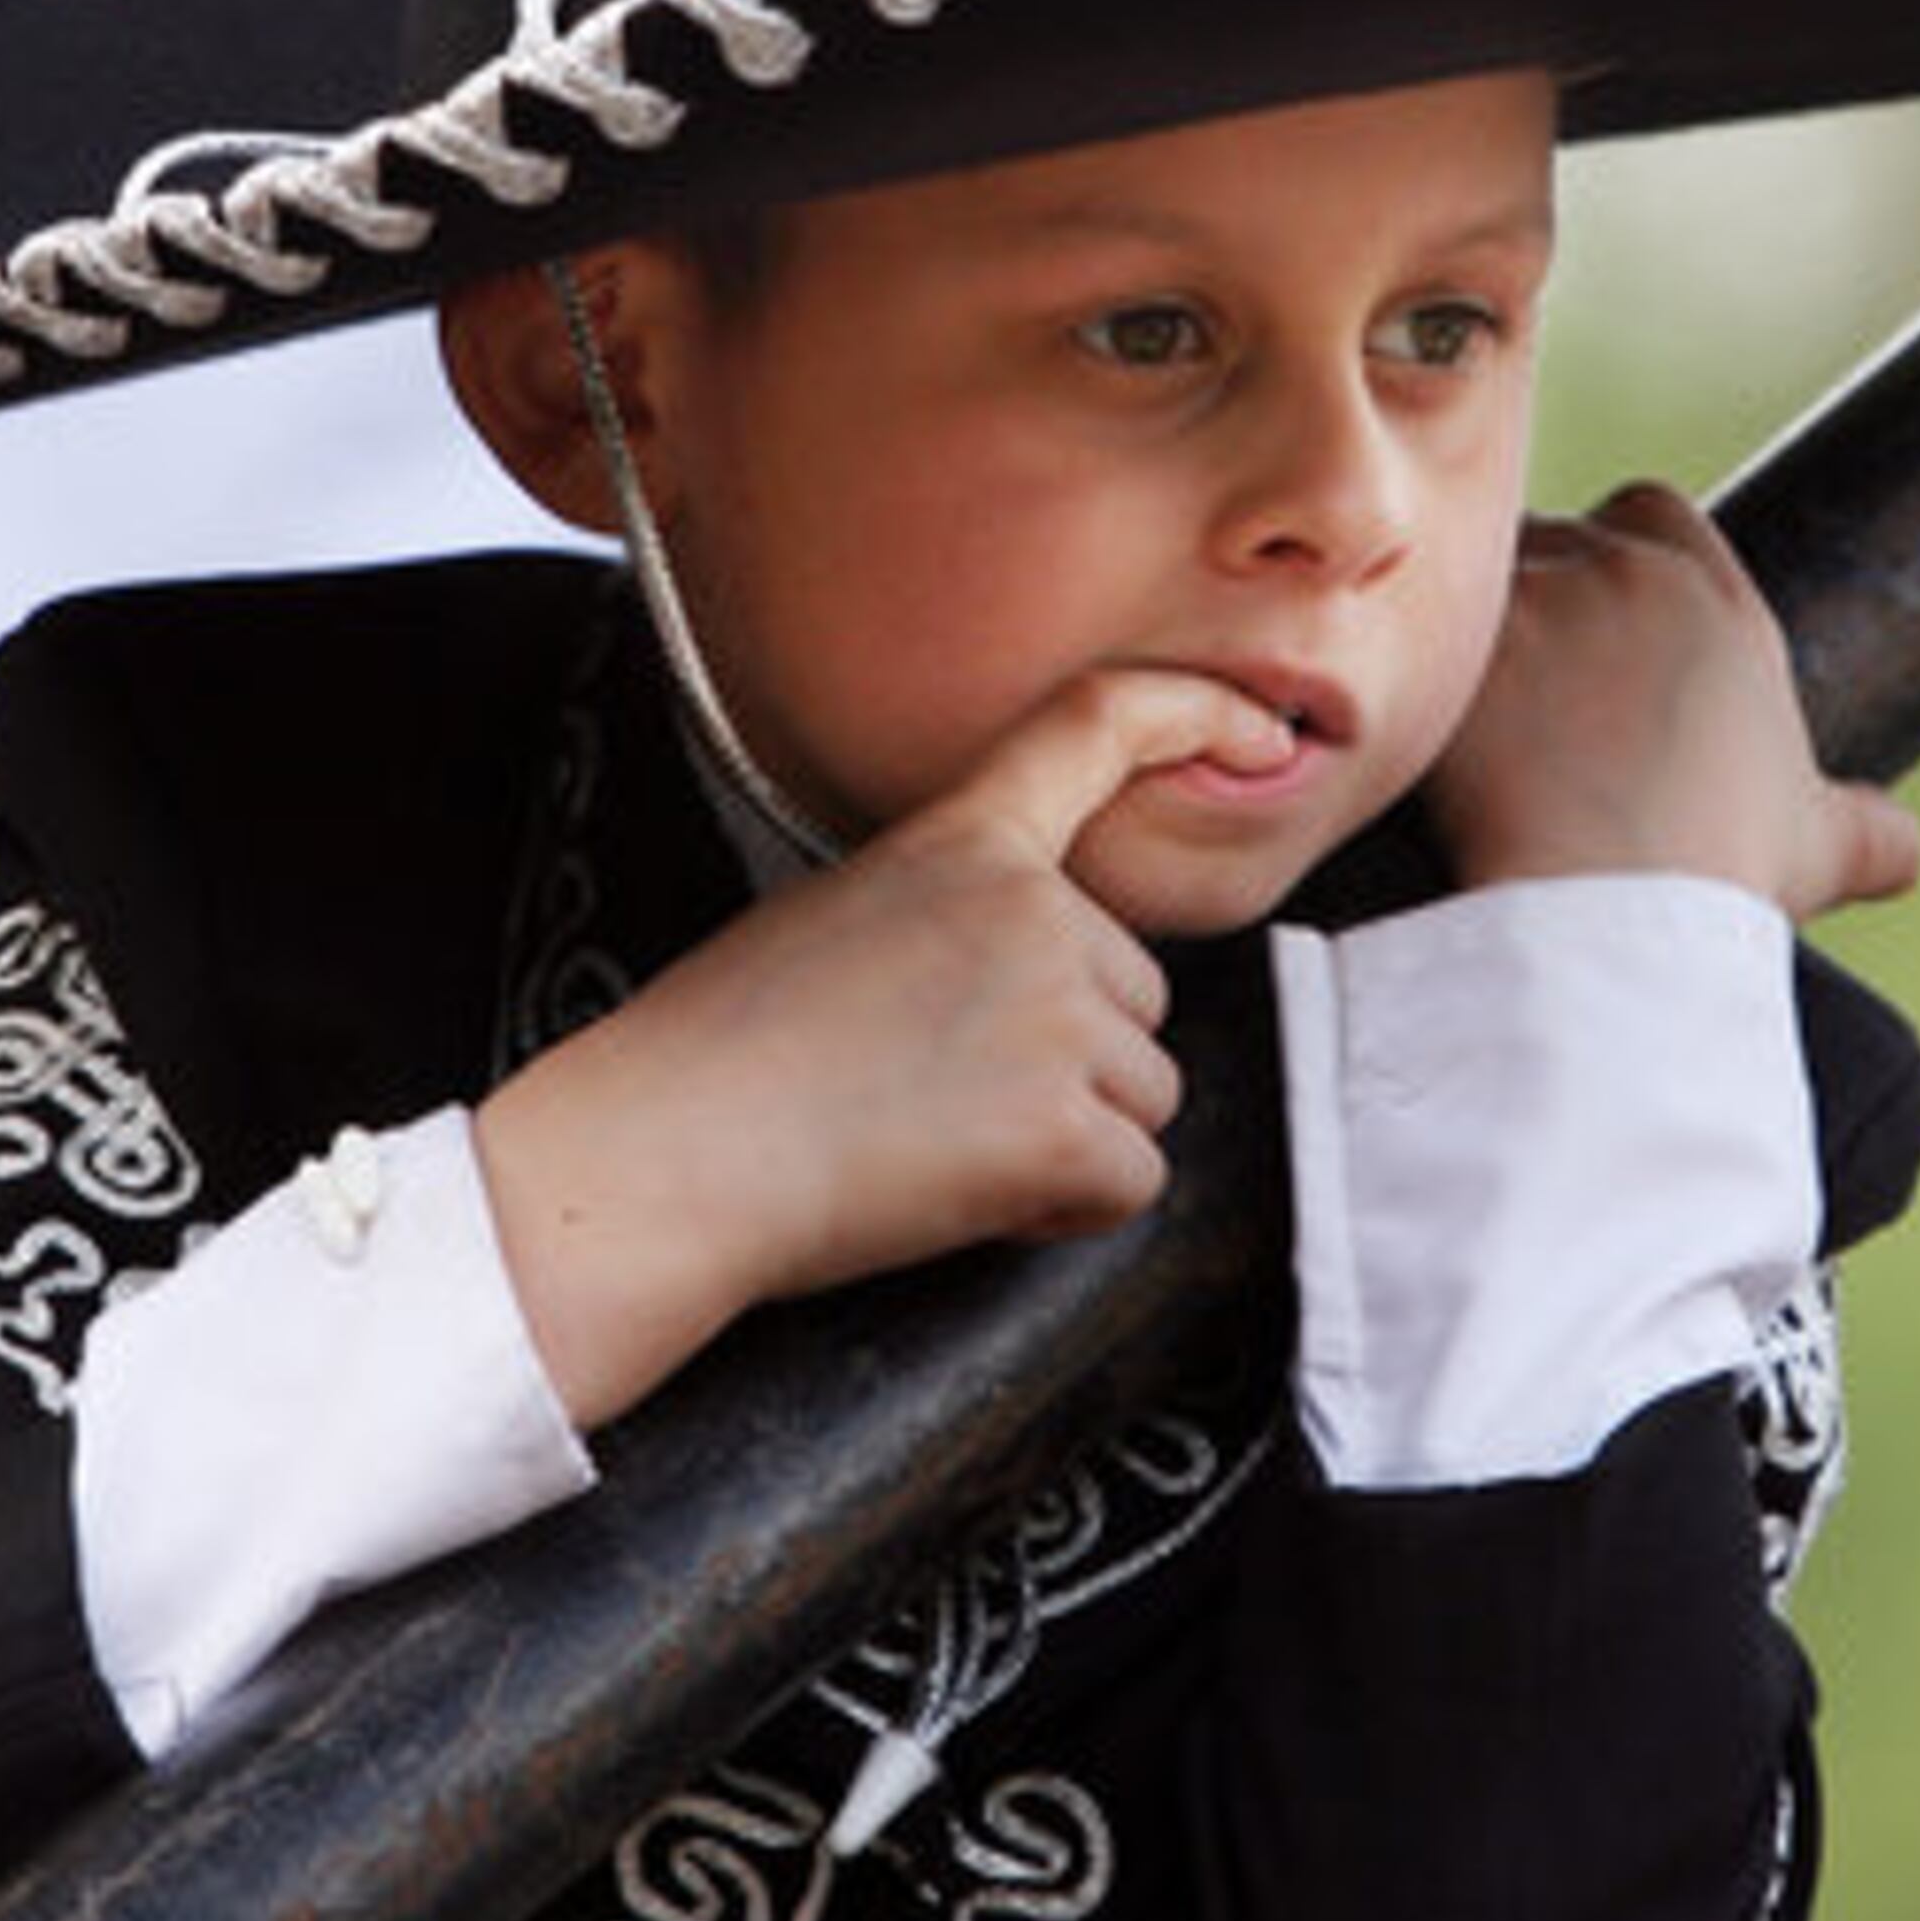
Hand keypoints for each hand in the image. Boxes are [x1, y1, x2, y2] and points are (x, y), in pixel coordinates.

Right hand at [473, 667, 1288, 1425]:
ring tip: (930, 1141)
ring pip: (1142, 1093)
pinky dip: (1060, 1209)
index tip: (1257, 728)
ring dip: (1065, 1137)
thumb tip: (1039, 989)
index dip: (1191, 711)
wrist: (662, 1156)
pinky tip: (958, 1195)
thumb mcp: (841, 919)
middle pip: (1136, 993)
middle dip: (1067, 1060)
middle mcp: (1030, 909)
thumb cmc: (716, 1058)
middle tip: (930, 1093)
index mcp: (960, 841)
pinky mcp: (1064, 1124)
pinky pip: (1127, 1181)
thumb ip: (959, 918)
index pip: (1093, 730)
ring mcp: (1057, 1013)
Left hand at [1427, 480, 1919, 920]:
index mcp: (1721, 604)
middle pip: (1551, 534)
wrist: (1618, 913)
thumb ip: (1869, 830)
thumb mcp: (1821, 849)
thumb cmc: (1721, 880)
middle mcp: (1631, 578)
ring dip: (1462, 623)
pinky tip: (1397, 723)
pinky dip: (1400, 668)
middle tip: (1510, 674)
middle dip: (1529, 587)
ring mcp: (1539, 603)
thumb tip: (1905, 848)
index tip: (1591, 619)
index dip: (1617, 556)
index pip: (1654, 512)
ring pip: (1472, 573)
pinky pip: (1405, 627)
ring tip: (1451, 702)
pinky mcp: (1456, 649)